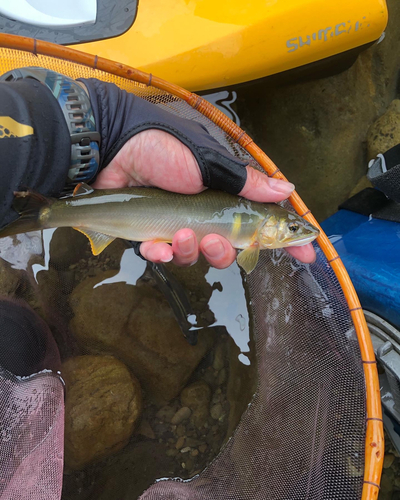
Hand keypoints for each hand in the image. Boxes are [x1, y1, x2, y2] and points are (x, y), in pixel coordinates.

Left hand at [93, 129, 315, 267]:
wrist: (115, 148)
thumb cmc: (164, 149)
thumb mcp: (210, 163)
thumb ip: (247, 183)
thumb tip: (288, 189)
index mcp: (224, 196)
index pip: (262, 224)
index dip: (285, 242)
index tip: (307, 256)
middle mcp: (204, 213)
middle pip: (228, 249)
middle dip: (224, 253)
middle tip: (216, 242)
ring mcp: (178, 224)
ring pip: (195, 256)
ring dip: (191, 251)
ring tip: (180, 234)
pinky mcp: (152, 232)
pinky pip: (164, 256)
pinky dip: (162, 254)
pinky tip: (156, 246)